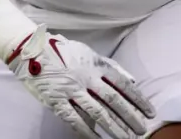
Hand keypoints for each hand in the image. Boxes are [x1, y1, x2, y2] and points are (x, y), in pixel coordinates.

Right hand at [6, 27, 155, 138]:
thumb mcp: (90, 53)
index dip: (138, 100)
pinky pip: (74, 118)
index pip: (123, 85)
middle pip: (113, 100)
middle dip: (130, 117)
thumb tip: (132, 80)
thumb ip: (111, 67)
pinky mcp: (56, 101)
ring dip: (114, 127)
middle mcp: (86, 78)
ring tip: (127, 138)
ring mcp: (71, 90)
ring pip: (97, 112)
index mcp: (96, 65)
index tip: (149, 112)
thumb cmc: (63, 51)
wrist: (31, 51)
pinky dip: (87, 131)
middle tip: (142, 130)